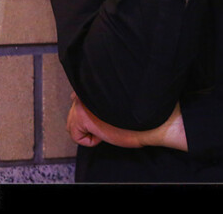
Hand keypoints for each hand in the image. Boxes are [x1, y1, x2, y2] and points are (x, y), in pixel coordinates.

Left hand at [67, 93, 187, 151]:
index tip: (104, 115)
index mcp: (95, 82)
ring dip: (88, 130)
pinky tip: (105, 134)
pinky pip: (76, 136)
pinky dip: (90, 141)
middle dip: (87, 121)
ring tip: (107, 127)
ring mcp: (82, 101)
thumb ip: (98, 95)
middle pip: (73, 111)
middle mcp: (86, 88)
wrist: (151, 120)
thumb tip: (74, 96)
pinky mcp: (81, 116)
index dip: (91, 110)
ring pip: (71, 123)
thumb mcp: (117, 100)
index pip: (78, 96)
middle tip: (108, 122)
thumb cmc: (139, 112)